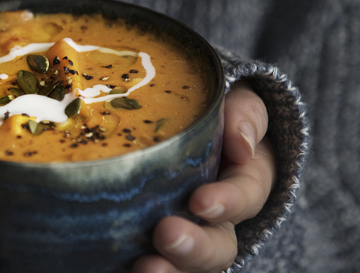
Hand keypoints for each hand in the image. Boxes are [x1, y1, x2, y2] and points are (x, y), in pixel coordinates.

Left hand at [132, 81, 275, 272]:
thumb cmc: (212, 113)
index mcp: (245, 184)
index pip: (245, 197)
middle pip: (218, 247)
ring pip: (184, 265)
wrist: (179, 125)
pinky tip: (113, 268)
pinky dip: (129, 271)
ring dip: (168, 270)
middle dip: (195, 247)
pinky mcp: (147, 246)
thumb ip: (245, 116)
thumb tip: (241, 146)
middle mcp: (217, 221)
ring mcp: (184, 237)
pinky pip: (143, 264)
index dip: (227, 202)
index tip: (200, 201)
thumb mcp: (237, 104)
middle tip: (167, 234)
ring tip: (145, 268)